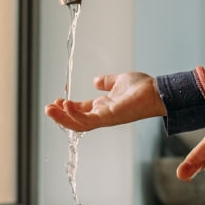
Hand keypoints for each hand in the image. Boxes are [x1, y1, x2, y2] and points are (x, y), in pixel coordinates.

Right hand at [44, 72, 164, 131]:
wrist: (156, 91)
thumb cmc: (141, 87)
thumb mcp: (118, 81)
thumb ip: (106, 82)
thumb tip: (95, 80)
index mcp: (103, 106)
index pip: (81, 110)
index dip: (67, 108)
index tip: (56, 101)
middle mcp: (102, 114)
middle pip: (76, 120)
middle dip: (60, 116)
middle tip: (47, 108)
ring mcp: (105, 118)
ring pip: (79, 124)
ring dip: (63, 118)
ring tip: (50, 109)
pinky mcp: (109, 117)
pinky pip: (88, 120)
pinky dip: (75, 114)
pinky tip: (65, 105)